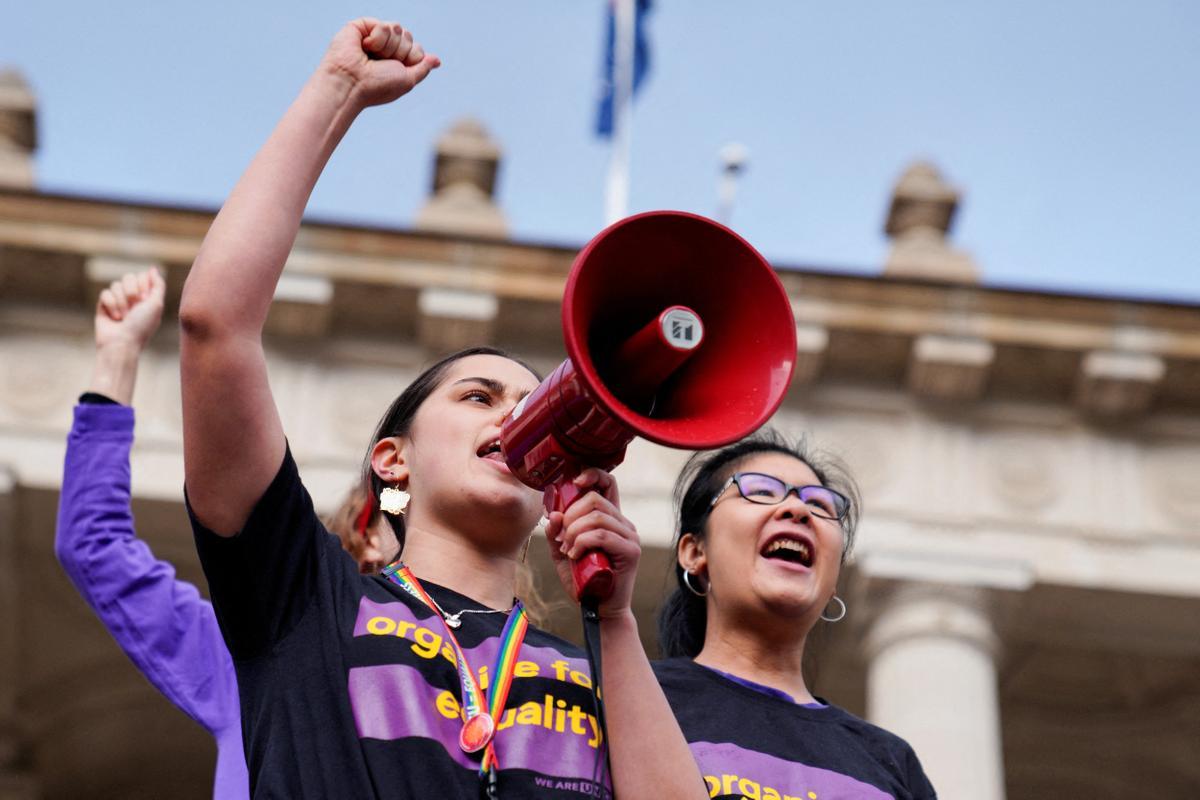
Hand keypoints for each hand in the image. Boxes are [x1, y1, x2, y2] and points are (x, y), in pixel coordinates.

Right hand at [95, 267, 164, 353]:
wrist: (122, 342)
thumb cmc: (142, 326)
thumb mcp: (156, 304)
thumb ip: (158, 285)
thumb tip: (153, 268)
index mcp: (147, 297)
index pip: (142, 276)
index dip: (142, 285)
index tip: (144, 299)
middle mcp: (133, 297)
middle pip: (128, 277)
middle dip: (131, 292)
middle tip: (134, 307)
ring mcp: (118, 300)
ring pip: (115, 285)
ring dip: (121, 302)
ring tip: (124, 317)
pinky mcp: (104, 305)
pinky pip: (105, 293)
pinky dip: (110, 305)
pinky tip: (114, 317)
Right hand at [321, 18, 440, 108]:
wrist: (352, 84)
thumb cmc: (376, 87)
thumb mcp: (407, 81)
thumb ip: (423, 68)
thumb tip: (437, 60)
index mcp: (396, 61)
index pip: (417, 49)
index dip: (411, 59)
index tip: (395, 71)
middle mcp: (385, 48)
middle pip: (409, 37)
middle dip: (400, 53)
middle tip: (381, 64)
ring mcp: (374, 36)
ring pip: (398, 29)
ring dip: (389, 47)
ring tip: (372, 57)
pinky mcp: (362, 26)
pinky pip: (385, 25)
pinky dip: (378, 39)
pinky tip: (365, 47)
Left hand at [544, 469, 640, 618]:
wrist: (598, 609)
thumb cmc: (583, 580)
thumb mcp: (561, 552)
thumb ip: (556, 533)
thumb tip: (553, 514)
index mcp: (609, 518)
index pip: (607, 483)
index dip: (591, 474)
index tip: (573, 482)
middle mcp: (623, 523)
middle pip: (595, 499)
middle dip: (570, 515)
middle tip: (562, 537)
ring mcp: (629, 536)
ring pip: (597, 516)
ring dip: (573, 532)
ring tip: (567, 549)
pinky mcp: (630, 551)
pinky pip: (602, 535)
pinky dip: (581, 542)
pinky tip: (574, 555)